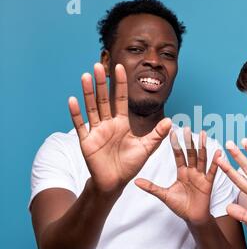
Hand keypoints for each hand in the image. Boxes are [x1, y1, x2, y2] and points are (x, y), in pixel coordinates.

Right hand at [68, 63, 171, 194]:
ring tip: (86, 76)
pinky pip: (80, 125)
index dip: (121, 84)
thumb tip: (170, 120)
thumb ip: (157, 134)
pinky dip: (76, 113)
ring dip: (88, 92)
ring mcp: (96, 131)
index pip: (121, 99)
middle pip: (104, 99)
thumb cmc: (130, 165)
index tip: (121, 67)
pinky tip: (73, 100)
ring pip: (92, 108)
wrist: (115, 183)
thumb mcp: (146, 148)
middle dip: (102, 83)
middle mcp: (108, 124)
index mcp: (122, 123)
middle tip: (98, 65)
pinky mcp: (87, 141)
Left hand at [135, 128, 220, 224]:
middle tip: (188, 128)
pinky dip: (216, 162)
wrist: (192, 218)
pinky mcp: (208, 183)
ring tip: (204, 134)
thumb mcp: (164, 195)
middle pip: (190, 154)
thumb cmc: (180, 206)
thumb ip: (151, 187)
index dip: (175, 144)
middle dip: (189, 141)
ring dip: (203, 147)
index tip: (173, 132)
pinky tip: (218, 152)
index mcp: (182, 172)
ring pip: (201, 159)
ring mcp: (201, 176)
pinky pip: (212, 171)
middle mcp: (192, 171)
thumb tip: (135, 181)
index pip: (178, 155)